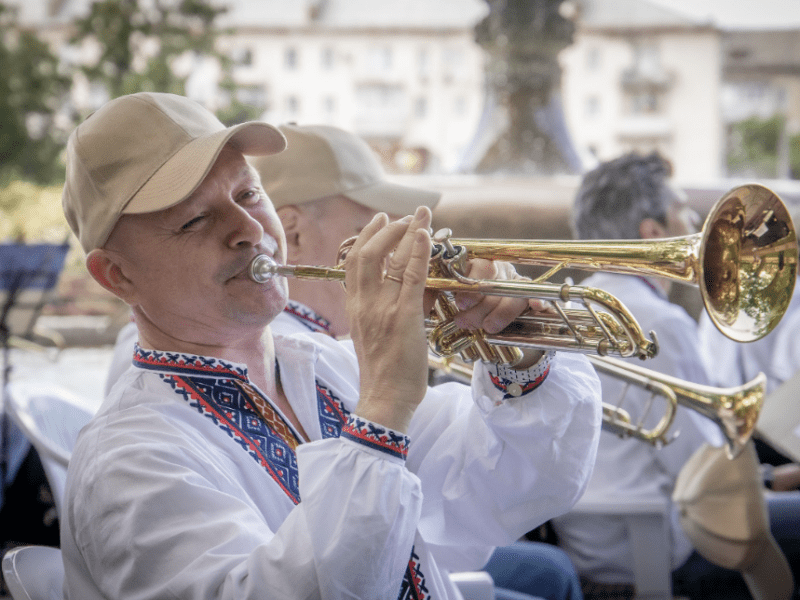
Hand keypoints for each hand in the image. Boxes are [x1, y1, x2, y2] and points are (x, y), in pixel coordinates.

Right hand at [345, 206, 432, 432]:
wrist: (385, 399)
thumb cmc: (384, 372)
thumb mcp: (373, 334)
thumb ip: (380, 309)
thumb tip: (402, 290)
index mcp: (355, 307)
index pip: (354, 262)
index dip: (367, 237)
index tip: (381, 222)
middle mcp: (364, 304)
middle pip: (366, 253)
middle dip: (385, 228)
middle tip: (402, 216)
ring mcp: (383, 309)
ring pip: (391, 260)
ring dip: (407, 232)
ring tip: (420, 217)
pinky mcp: (404, 317)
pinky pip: (412, 276)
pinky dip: (420, 252)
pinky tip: (427, 235)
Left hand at [450, 259, 552, 368]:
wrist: (494, 328)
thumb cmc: (469, 311)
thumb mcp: (456, 301)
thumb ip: (444, 294)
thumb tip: (424, 291)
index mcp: (478, 265)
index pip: (477, 265)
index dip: (469, 283)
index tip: (460, 302)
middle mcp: (499, 271)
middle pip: (494, 280)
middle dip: (480, 303)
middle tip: (465, 320)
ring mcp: (517, 283)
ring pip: (513, 292)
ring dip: (501, 311)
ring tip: (487, 327)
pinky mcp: (533, 296)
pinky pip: (538, 295)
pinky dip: (538, 301)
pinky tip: (536, 307)